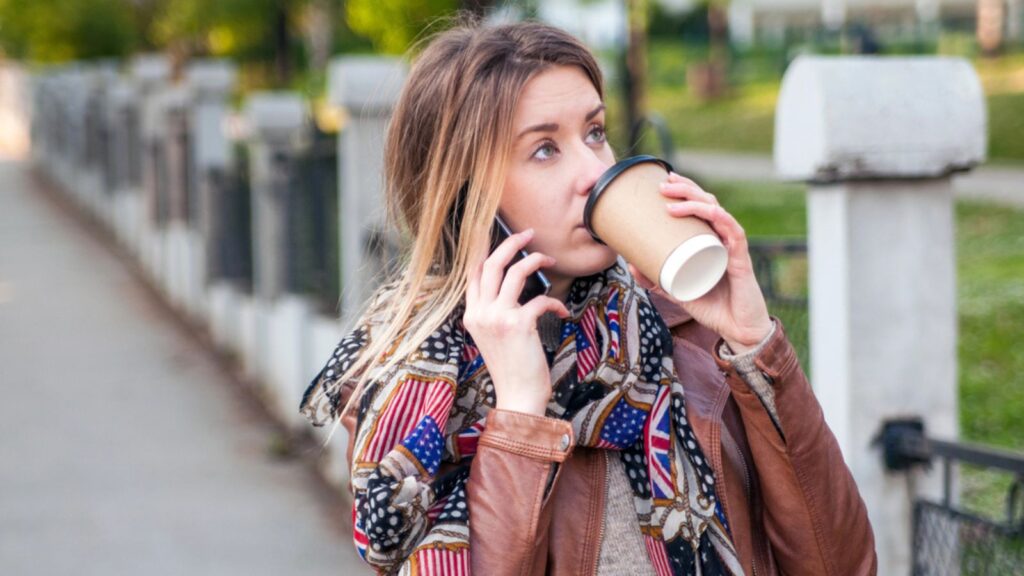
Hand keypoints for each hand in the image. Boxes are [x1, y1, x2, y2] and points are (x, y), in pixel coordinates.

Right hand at [464, 228, 569, 415]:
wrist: (518, 396)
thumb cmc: (512, 367)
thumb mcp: (494, 336)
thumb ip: (496, 312)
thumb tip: (514, 287)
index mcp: (472, 314)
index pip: (474, 272)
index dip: (485, 248)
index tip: (499, 233)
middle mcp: (480, 313)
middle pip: (492, 263)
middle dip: (512, 242)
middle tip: (529, 234)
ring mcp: (497, 317)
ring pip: (514, 272)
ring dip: (535, 261)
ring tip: (550, 260)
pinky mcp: (518, 324)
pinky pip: (540, 299)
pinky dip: (554, 302)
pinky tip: (561, 311)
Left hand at [626, 172, 772, 352]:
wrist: (737, 329)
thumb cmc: (712, 307)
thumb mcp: (677, 290)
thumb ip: (656, 279)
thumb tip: (630, 265)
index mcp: (710, 240)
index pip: (700, 206)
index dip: (684, 191)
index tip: (662, 183)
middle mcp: (722, 238)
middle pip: (707, 202)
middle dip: (685, 188)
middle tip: (662, 184)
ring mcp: (732, 246)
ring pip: (717, 211)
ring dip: (694, 199)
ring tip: (671, 196)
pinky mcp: (741, 258)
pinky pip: (733, 231)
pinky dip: (719, 217)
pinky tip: (707, 210)